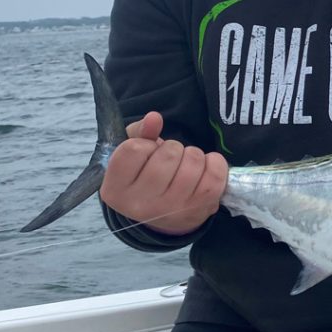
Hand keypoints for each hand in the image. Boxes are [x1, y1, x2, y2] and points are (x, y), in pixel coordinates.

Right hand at [100, 111, 228, 235]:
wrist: (162, 214)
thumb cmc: (145, 176)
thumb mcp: (134, 154)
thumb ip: (140, 131)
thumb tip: (154, 118)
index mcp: (116, 190)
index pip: (134, 149)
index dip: (145, 144)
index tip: (147, 154)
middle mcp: (141, 205)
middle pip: (169, 154)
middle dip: (173, 148)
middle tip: (169, 160)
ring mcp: (172, 211)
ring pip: (193, 161)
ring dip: (193, 155)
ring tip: (185, 165)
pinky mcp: (199, 210)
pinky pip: (216, 174)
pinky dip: (214, 163)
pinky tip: (204, 169)